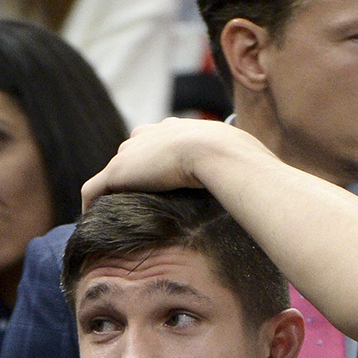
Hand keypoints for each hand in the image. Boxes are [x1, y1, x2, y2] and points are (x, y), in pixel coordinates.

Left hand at [81, 117, 269, 209]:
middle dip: (130, 178)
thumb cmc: (241, 161)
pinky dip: (90, 207)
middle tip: (128, 207)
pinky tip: (91, 226)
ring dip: (109, 194)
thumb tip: (268, 187)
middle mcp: (151, 135)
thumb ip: (246, 172)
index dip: (156, 166)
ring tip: (107, 219)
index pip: (158, 143)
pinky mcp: (117, 172)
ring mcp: (132, 153)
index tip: (157, 188)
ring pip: (112, 174)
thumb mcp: (246, 163)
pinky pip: (93, 191)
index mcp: (179, 131)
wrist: (218, 155)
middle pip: (132, 155)